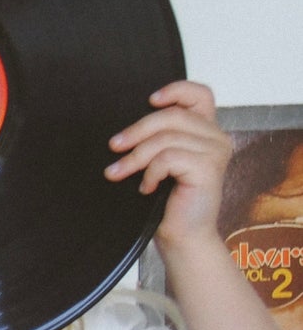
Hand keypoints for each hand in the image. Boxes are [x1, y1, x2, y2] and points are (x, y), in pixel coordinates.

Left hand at [105, 80, 232, 252]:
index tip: (149, 100)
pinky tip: (146, 189)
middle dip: (137, 130)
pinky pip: (168, 158)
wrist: (182, 239)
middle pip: (173, 115)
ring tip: (117, 173)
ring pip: (166, 138)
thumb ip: (156, 141)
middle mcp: (216, 138)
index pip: (200, 95)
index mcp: (206, 132)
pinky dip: (150, 172)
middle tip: (113, 146)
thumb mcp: (160, 166)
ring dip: (135, 157)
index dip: (176, 90)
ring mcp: (215, 151)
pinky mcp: (208, 168)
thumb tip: (124, 131)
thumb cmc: (167, 206)